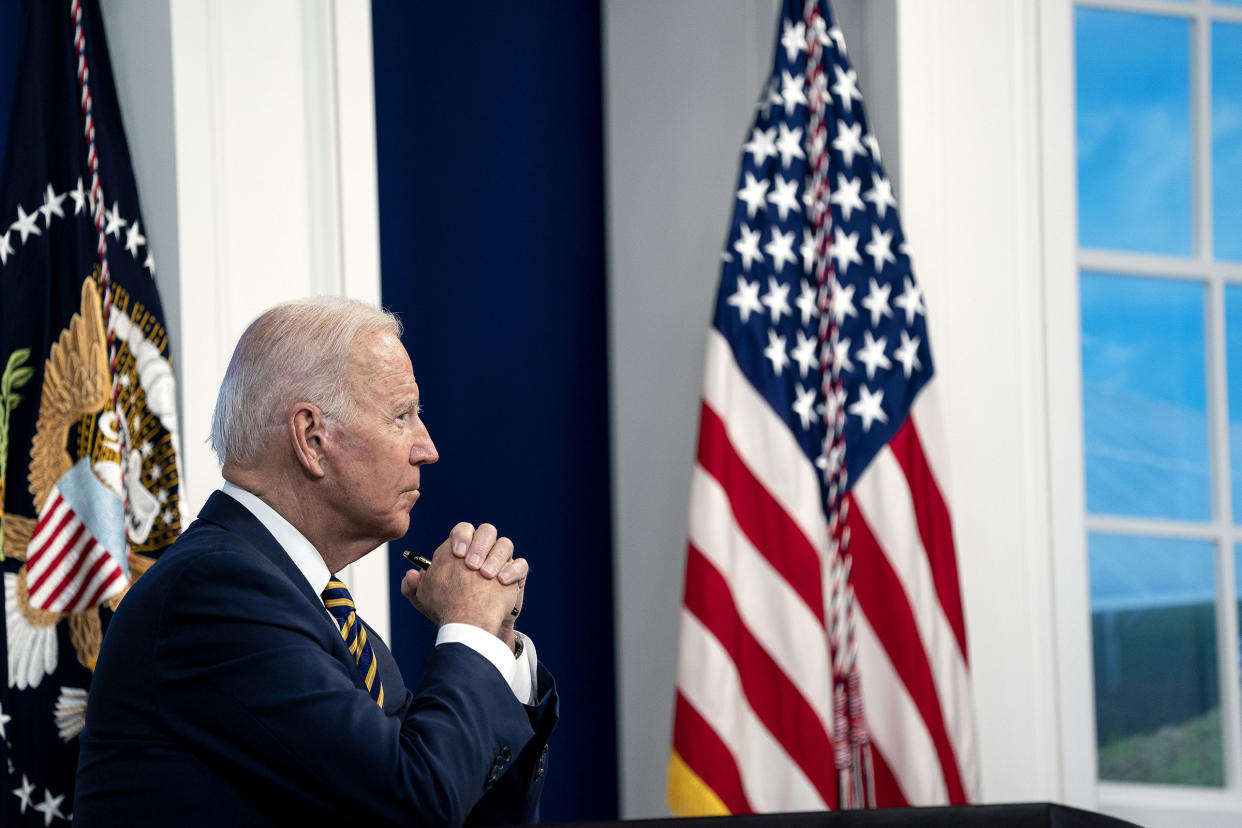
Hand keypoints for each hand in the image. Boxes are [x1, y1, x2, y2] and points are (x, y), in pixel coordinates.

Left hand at [401, 524, 526, 644]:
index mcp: (461, 550)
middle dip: (479, 545)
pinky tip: (501, 581)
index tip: (457, 554)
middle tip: (472, 565)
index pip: (464, 530)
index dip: (462, 537)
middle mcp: (482, 552)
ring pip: (505, 544)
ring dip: (495, 557)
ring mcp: (500, 562)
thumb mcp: (425, 601)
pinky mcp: (515, 576)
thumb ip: (412, 587)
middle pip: (487, 530)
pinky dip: (512, 570)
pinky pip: (521, 564)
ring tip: (486, 576)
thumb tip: (411, 574)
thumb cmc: (448, 610)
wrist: (472, 628)